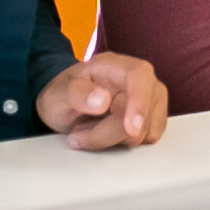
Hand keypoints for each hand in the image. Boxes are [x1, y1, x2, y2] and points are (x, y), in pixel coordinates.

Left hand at [35, 51, 168, 150]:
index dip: (139, 102)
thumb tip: (102, 101)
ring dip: (112, 140)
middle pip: (141, 113)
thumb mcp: (57, 93)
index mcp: (117, 65)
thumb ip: (76, 94)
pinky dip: (123, 144)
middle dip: (106, 133)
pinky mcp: (152, 119)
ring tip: (88, 132)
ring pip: (144, 131)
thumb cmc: (64, 95)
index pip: (139, 76)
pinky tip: (106, 137)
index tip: (131, 128)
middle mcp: (139, 79)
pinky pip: (147, 139)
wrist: (65, 107)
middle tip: (77, 134)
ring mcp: (149, 99)